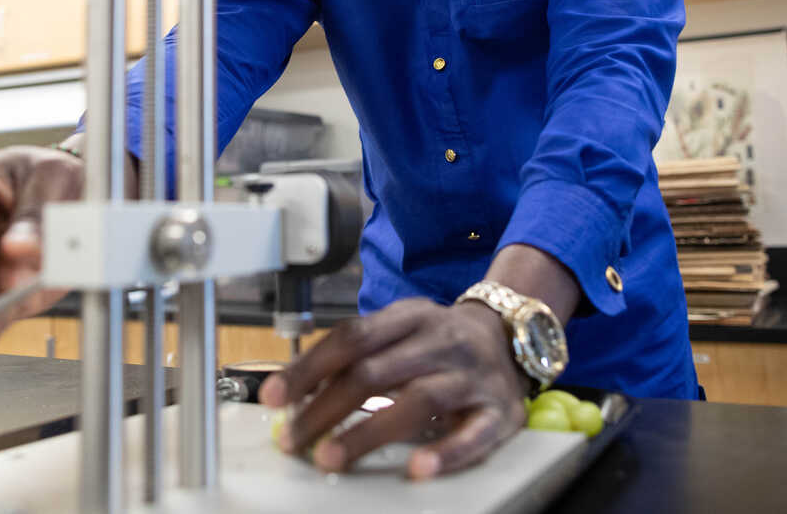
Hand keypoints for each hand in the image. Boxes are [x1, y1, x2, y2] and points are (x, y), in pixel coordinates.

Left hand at [260, 297, 529, 478]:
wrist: (512, 336)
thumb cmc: (438, 342)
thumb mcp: (399, 331)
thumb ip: (354, 356)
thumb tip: (293, 393)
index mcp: (409, 317)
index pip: (350, 337)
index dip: (308, 367)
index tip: (274, 396)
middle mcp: (440, 341)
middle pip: (375, 372)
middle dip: (326, 409)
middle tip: (294, 439)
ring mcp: (471, 376)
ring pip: (417, 401)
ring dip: (368, 433)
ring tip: (331, 457)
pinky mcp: (500, 411)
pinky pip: (474, 435)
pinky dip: (446, 453)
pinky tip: (418, 469)